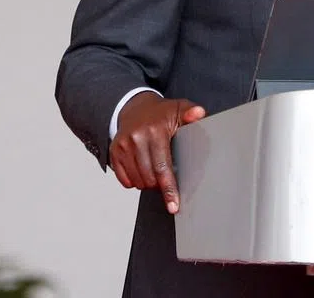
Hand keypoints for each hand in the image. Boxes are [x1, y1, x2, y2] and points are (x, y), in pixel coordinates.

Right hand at [110, 92, 205, 213]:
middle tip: (166, 175)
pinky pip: (124, 180)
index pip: (163, 167)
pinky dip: (135, 180)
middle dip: (159, 184)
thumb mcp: (179, 109)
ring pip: (137, 181)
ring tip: (154, 169)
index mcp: (155, 130)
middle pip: (150, 178)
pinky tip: (142, 168)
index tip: (173, 206)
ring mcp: (123, 145)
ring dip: (148, 183)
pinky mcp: (114, 152)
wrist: (135, 108)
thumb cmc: (161, 114)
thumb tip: (199, 113)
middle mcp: (136, 137)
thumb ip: (191, 112)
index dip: (169, 189)